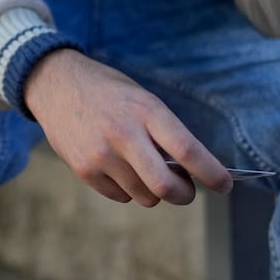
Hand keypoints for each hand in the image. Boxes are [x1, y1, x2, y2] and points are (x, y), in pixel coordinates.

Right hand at [25, 49, 232, 205]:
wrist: (55, 83)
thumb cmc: (107, 91)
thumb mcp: (141, 99)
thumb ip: (164, 132)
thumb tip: (190, 171)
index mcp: (145, 110)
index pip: (188, 150)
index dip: (212, 173)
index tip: (224, 184)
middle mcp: (123, 133)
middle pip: (166, 186)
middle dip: (184, 195)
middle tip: (186, 190)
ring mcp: (101, 154)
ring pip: (144, 196)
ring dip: (151, 190)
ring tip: (141, 167)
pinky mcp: (83, 169)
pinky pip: (120, 196)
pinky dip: (126, 188)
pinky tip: (116, 166)